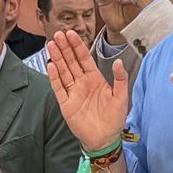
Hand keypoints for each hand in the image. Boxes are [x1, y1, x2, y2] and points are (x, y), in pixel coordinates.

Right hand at [46, 28, 129, 151]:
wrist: (105, 139)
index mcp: (95, 78)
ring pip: (63, 71)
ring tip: (51, 45)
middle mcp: (82, 83)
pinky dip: (54, 77)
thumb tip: (118, 61)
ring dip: (57, 58)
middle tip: (58, 34)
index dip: (77, 46)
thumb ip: (120, 79)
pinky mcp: (66, 104)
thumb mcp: (121, 97)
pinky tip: (51, 66)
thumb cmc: (114, 118)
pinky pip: (59, 88)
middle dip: (64, 48)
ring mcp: (73, 92)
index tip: (71, 34)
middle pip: (71, 62)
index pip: (84, 58)